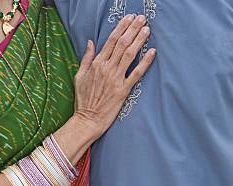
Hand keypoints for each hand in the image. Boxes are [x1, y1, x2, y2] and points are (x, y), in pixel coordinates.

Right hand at [72, 14, 155, 138]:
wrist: (87, 120)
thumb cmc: (83, 100)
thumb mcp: (79, 76)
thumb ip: (86, 58)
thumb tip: (91, 42)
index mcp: (96, 64)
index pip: (111, 40)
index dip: (122, 27)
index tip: (130, 18)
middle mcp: (106, 69)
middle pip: (122, 44)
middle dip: (133, 29)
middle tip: (142, 19)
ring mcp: (116, 79)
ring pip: (130, 55)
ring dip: (139, 40)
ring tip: (147, 29)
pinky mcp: (123, 90)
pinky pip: (136, 74)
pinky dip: (145, 62)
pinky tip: (152, 52)